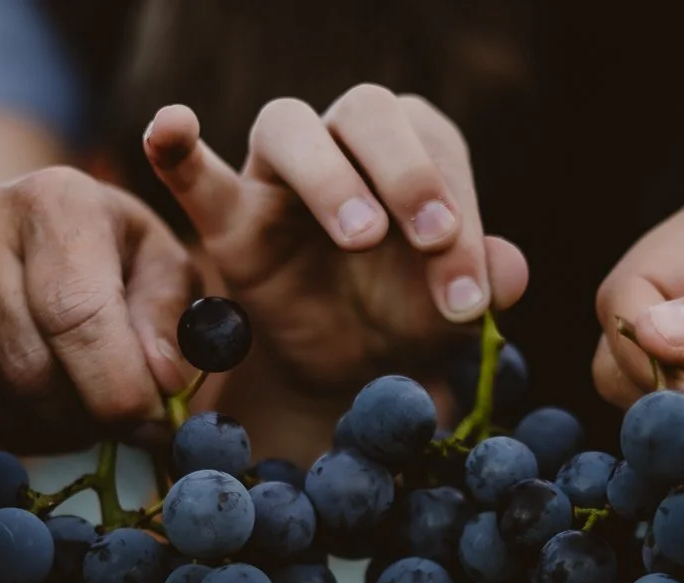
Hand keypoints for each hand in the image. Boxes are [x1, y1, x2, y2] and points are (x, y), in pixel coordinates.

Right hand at [0, 167, 198, 450]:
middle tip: (131, 425)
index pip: (77, 315)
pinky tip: (53, 403)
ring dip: (59, 424)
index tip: (154, 423)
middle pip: (30, 368)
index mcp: (56, 201)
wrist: (24, 232)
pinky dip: (23, 425)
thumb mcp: (165, 268)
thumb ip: (168, 321)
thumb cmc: (116, 253)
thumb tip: (160, 382)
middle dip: (89, 416)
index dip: (119, 388)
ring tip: (95, 405)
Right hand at [143, 87, 528, 392]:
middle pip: (368, 110)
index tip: (470, 296)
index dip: (460, 210)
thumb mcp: (452, 312)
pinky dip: (176, 145)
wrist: (347, 371)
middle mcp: (346, 140)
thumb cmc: (406, 319)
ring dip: (327, 174)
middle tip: (431, 237)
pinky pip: (193, 170)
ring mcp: (281, 172)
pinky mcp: (230, 216)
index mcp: (414, 146)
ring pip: (288, 126)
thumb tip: (512, 272)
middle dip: (406, 171)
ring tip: (359, 237)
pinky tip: (171, 126)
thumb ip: (485, 284)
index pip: (436, 148)